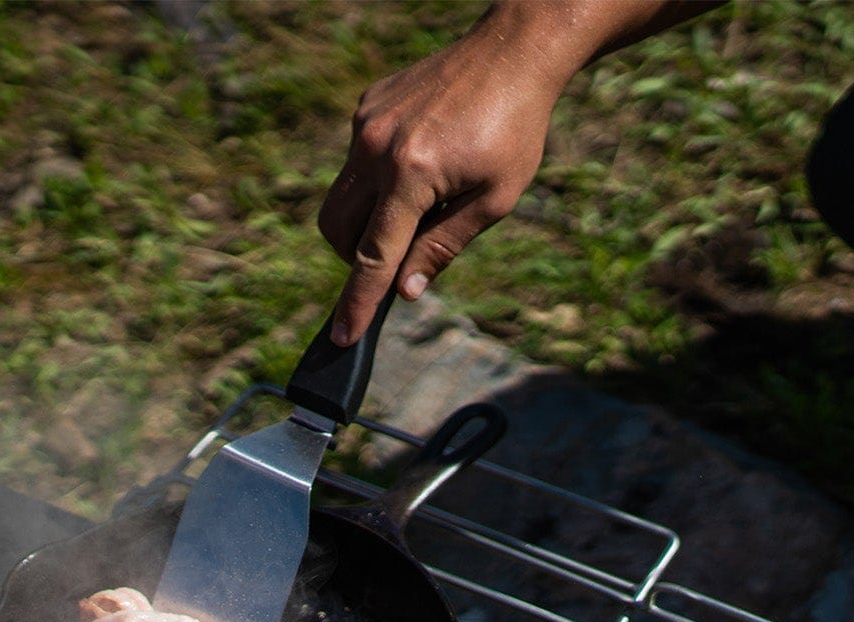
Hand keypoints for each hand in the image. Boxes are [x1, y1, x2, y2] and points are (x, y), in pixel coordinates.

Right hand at [319, 0, 721, 343]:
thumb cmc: (515, 129)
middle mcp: (377, 147)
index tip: (343, 336)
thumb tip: (405, 292)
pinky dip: (376, 183)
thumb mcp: (493, 201)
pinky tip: (419, 162)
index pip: (374, 256)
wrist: (514, 52)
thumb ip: (443, 248)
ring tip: (416, 207)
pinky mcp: (365, 108)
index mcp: (412, 174)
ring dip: (364, 222)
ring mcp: (366, 124)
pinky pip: (355, 164)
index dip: (358, 302)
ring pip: (339, 199)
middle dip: (357, 259)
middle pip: (338, 231)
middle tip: (399, 256)